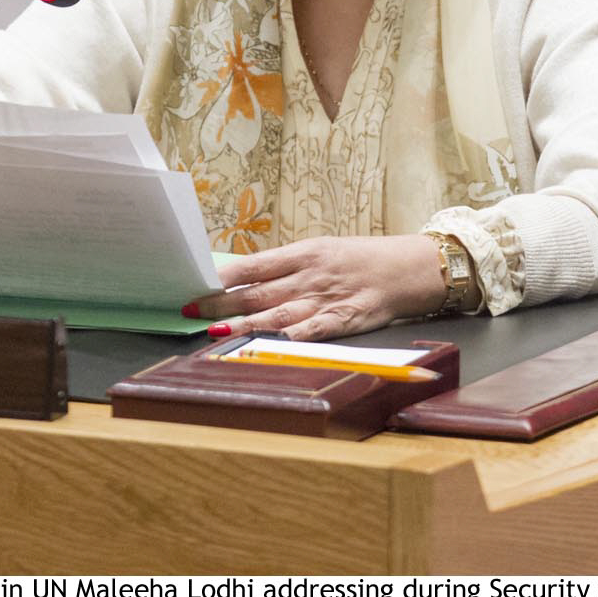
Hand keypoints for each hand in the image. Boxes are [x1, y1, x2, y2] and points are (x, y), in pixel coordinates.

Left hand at [184, 234, 445, 340]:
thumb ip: (284, 267)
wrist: (407, 269)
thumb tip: (241, 278)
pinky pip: (313, 331)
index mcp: (302, 254)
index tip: (195, 283)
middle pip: (257, 292)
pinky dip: (292, 337)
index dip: (222, 277)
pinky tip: (271, 344)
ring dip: (245, 324)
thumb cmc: (358, 261)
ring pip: (278, 313)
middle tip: (191, 310)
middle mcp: (308, 277)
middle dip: (221, 303)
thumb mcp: (320, 252)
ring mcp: (325, 300)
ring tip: (217, 331)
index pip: (253, 265)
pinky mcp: (343, 321)